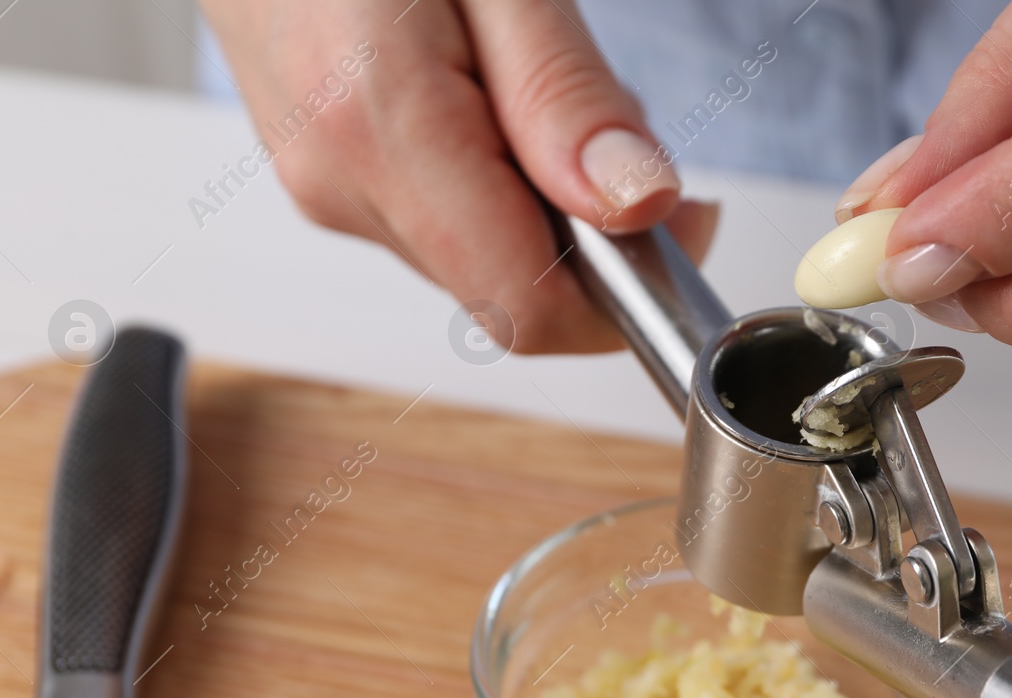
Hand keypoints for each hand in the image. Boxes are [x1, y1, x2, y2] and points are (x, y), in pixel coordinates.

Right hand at [200, 0, 716, 352]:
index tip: (683, 222)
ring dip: (544, 198)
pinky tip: (486, 92)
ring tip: (530, 78)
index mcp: (381, 127)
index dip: (628, 289)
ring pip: (483, 260)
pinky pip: (444, 222)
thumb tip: (636, 207)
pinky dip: (497, 179)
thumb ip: (563, 94)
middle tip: (609, 111)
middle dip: (591, 227)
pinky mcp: (330, 181)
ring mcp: (328, 188)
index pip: (531, 306)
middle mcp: (342, 181)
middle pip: (514, 289)